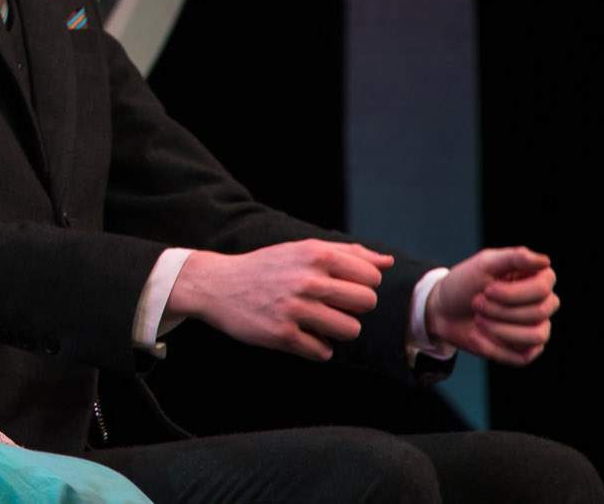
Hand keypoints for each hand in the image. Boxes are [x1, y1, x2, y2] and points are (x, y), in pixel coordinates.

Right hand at [167, 240, 393, 360]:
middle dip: (352, 308)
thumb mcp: (302, 250)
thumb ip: (347, 253)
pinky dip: (316, 347)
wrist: (217, 285)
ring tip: (316, 322)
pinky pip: (323, 352)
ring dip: (337, 330)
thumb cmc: (266, 267)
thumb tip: (386, 261)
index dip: (359, 285)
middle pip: (366, 304)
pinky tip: (300, 334)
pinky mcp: (282, 335)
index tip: (339, 287)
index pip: (371, 277)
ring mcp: (295, 309)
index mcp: (315, 254)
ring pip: (350, 331)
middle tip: (330, 306)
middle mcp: (307, 280)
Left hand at [425, 246, 556, 365]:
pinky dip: (493, 347)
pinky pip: (521, 357)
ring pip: (537, 336)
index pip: (542, 288)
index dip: (512, 293)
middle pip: (540, 311)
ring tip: (478, 319)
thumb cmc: (465, 283)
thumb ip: (512, 258)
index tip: (486, 290)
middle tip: (476, 303)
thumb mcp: (483, 264)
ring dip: (500, 329)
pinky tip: (475, 335)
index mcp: (537, 278)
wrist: (443, 310)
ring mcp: (537, 328)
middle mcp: (543, 303)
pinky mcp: (525, 351)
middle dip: (501, 309)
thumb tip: (544, 261)